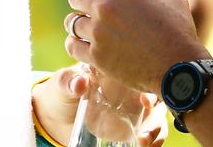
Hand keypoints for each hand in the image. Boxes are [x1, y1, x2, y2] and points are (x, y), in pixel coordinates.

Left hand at [32, 65, 166, 146]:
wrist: (57, 117)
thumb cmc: (62, 91)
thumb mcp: (63, 83)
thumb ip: (70, 82)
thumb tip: (80, 83)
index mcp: (120, 73)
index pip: (142, 75)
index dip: (149, 85)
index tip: (145, 100)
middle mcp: (132, 91)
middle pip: (156, 100)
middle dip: (155, 115)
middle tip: (145, 132)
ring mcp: (134, 112)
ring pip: (156, 119)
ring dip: (156, 132)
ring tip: (143, 143)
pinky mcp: (131, 130)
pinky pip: (148, 136)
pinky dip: (152, 142)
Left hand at [66, 0, 207, 93]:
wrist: (178, 68)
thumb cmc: (178, 30)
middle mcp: (106, 7)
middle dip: (81, 0)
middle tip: (88, 7)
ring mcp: (98, 32)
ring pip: (71, 22)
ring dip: (78, 23)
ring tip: (86, 28)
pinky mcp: (96, 56)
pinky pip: (72, 46)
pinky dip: (75, 45)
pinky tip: (83, 46)